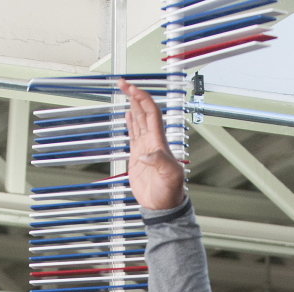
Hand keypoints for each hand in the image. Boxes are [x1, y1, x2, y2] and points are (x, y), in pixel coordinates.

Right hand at [118, 79, 184, 211]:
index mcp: (159, 142)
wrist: (162, 206)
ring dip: (132, 104)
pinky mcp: (138, 157)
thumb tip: (146, 154)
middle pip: (144, 111)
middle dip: (134, 95)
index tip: (131, 88)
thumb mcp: (170, 176)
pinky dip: (131, 122)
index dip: (142, 98)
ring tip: (125, 91)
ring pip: (139, 120)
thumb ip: (160, 162)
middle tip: (123, 83)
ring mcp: (145, 148)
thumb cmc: (170, 193)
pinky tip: (128, 114)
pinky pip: (134, 134)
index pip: (151, 113)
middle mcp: (152, 142)